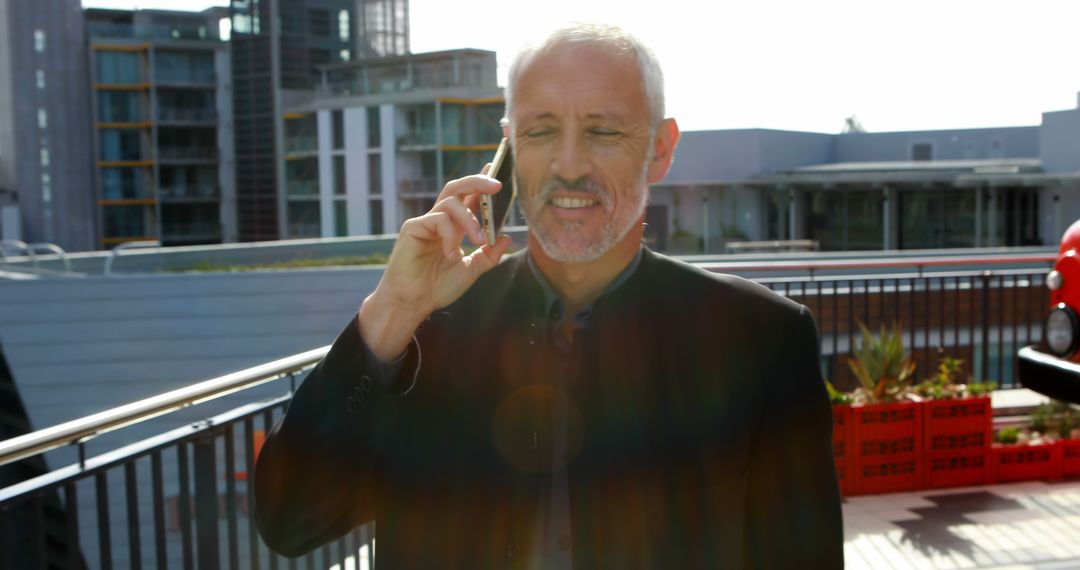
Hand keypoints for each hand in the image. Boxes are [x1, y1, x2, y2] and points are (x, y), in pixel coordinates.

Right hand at [358, 170, 512, 359]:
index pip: (469, 198)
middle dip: (478, 181)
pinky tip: (451, 253)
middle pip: (457, 188)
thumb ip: (489, 255)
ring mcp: (426, 222)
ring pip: (451, 202)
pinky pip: (437, 219)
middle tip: (497, 185)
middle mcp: (440, 220)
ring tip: (479, 240)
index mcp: (454, 227)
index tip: (497, 169)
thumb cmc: (437, 288)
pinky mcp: (413, 227)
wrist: (412, 303)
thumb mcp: (471, 270)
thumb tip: (507, 237)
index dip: (482, 183)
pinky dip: (450, 234)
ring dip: (470, 220)